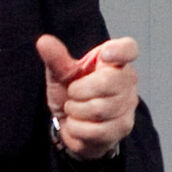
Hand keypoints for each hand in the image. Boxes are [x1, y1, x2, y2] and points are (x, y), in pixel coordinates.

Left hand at [36, 34, 138, 159]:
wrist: (72, 123)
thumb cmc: (72, 92)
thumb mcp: (60, 73)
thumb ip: (56, 58)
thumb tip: (44, 41)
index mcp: (113, 60)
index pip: (128, 48)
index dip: (120, 51)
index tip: (105, 54)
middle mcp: (127, 81)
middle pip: (108, 82)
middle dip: (79, 90)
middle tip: (73, 92)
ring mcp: (128, 105)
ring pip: (100, 109)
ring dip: (76, 110)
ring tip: (74, 107)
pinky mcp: (123, 128)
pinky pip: (96, 130)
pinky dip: (78, 128)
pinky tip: (78, 123)